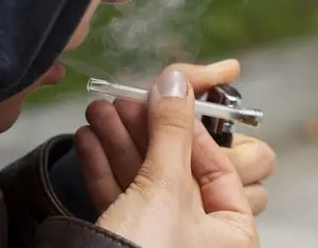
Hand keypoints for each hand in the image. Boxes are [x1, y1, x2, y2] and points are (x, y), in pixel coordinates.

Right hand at [95, 69, 258, 246]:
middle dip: (143, 132)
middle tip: (124, 101)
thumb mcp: (165, 189)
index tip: (167, 99)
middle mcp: (197, 237)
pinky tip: (88, 141)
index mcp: (229, 232)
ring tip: (98, 113)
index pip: (216, 166)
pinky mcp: (123, 241)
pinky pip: (118, 198)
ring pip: (141, 181)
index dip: (189, 128)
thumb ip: (172, 133)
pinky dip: (102, 169)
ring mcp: (157, 239)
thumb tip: (176, 84)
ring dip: (117, 144)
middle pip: (173, 169)